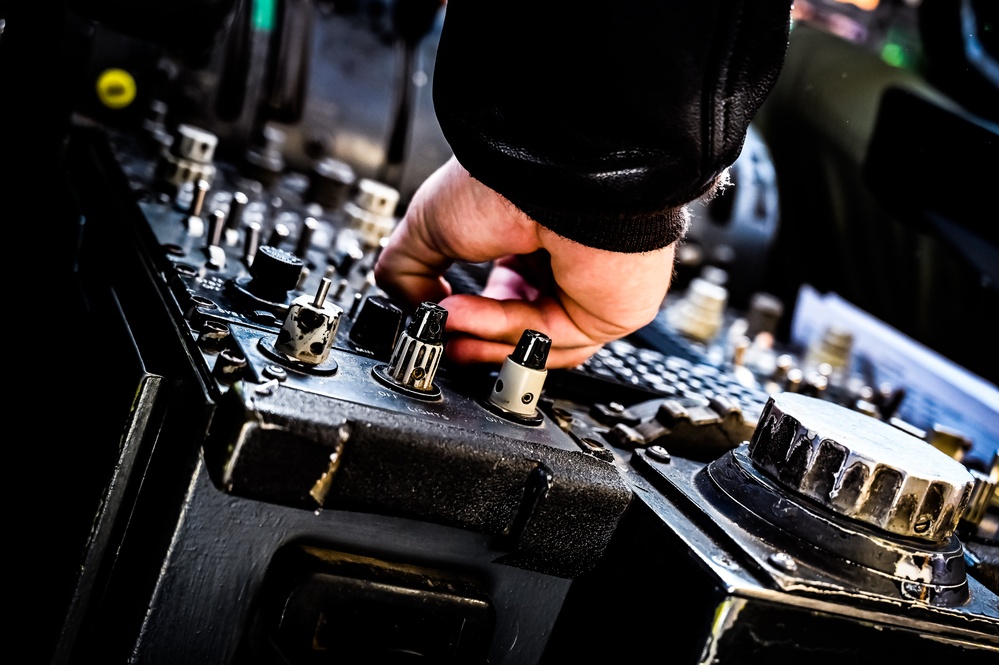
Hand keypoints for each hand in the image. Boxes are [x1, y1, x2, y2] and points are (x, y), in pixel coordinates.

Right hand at [373, 157, 676, 368]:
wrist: (550, 177)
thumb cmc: (505, 179)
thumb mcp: (427, 223)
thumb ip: (406, 272)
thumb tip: (410, 309)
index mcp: (530, 234)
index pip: (500, 290)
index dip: (465, 312)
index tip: (435, 320)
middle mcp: (561, 261)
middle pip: (513, 324)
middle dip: (469, 334)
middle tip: (436, 334)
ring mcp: (584, 289)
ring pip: (527, 340)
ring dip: (478, 338)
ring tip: (444, 325)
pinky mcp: (603, 314)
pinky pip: (547, 341)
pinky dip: (500, 337)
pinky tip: (465, 320)